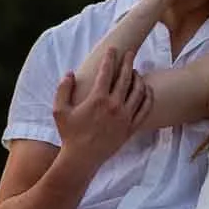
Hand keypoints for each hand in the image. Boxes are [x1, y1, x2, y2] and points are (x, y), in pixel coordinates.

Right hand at [53, 49, 152, 164]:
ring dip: (138, 78)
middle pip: (126, 77)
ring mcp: (125, 117)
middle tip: (130, 52)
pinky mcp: (131, 128)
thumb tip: (69, 73)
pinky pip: (145, 108)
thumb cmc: (69, 134)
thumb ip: (63, 89)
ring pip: (139, 91)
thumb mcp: (59, 110)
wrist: (82, 159)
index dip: (110, 58)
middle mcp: (114, 106)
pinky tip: (146, 89)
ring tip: (136, 71)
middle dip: (128, 61)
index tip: (112, 49)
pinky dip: (148, 96)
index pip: (107, 72)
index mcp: (97, 99)